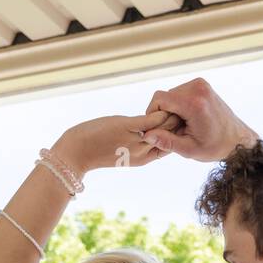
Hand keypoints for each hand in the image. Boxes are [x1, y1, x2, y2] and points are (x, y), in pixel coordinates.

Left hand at [51, 110, 179, 175]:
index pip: (168, 148)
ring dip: (174, 115)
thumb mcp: (120, 152)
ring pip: (165, 127)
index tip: (181, 124)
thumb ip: (135, 143)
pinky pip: (152, 119)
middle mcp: (142, 153)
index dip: (176, 136)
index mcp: (142, 160)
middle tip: (186, 110)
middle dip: (179, 124)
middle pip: (170, 137)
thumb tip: (143, 131)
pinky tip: (164, 103)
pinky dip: (161, 110)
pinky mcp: (127, 127)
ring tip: (179, 104)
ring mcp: (135, 141)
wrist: (76, 153)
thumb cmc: (94, 150)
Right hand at [141, 78, 257, 161]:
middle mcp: (198, 89)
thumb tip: (146, 135)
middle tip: (175, 131)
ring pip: (171, 94)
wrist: (237, 139)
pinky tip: (188, 119)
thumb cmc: (215, 147)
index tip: (158, 129)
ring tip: (183, 126)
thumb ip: (166, 141)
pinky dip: (179, 105)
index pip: (160, 99)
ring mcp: (201, 84)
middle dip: (164, 114)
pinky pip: (180, 92)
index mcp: (194, 104)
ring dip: (171, 110)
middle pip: (164, 97)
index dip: (153, 114)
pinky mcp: (202, 84)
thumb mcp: (189, 149)